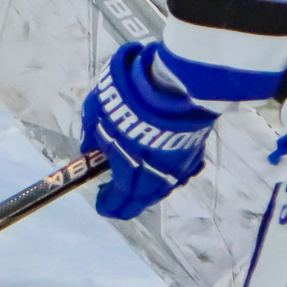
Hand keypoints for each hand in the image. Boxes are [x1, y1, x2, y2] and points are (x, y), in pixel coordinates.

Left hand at [81, 42, 216, 219]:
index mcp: (129, 170)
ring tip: (139, 178)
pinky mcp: (196, 151)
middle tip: (118, 196)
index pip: (119, 201)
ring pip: (164, 186)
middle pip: (144, 199)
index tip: (102, 203)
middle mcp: (157, 176)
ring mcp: (180, 166)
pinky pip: (182, 170)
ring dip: (150, 187)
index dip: (109, 205)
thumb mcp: (96, 114)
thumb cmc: (127, 98)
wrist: (173, 81)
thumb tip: (90, 150)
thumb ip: (92, 137)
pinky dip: (171, 171)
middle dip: (129, 201)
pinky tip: (165, 164)